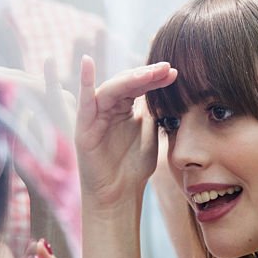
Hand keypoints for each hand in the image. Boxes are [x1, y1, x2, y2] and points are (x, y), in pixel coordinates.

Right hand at [73, 55, 176, 209]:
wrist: (120, 195)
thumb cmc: (134, 167)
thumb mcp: (149, 133)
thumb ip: (152, 111)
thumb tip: (163, 88)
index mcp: (123, 108)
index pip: (138, 86)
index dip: (154, 78)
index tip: (173, 73)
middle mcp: (107, 108)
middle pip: (126, 83)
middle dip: (147, 75)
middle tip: (166, 69)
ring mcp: (94, 116)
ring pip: (111, 89)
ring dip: (131, 78)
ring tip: (150, 73)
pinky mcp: (83, 128)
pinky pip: (84, 102)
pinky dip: (84, 81)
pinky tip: (86, 62)